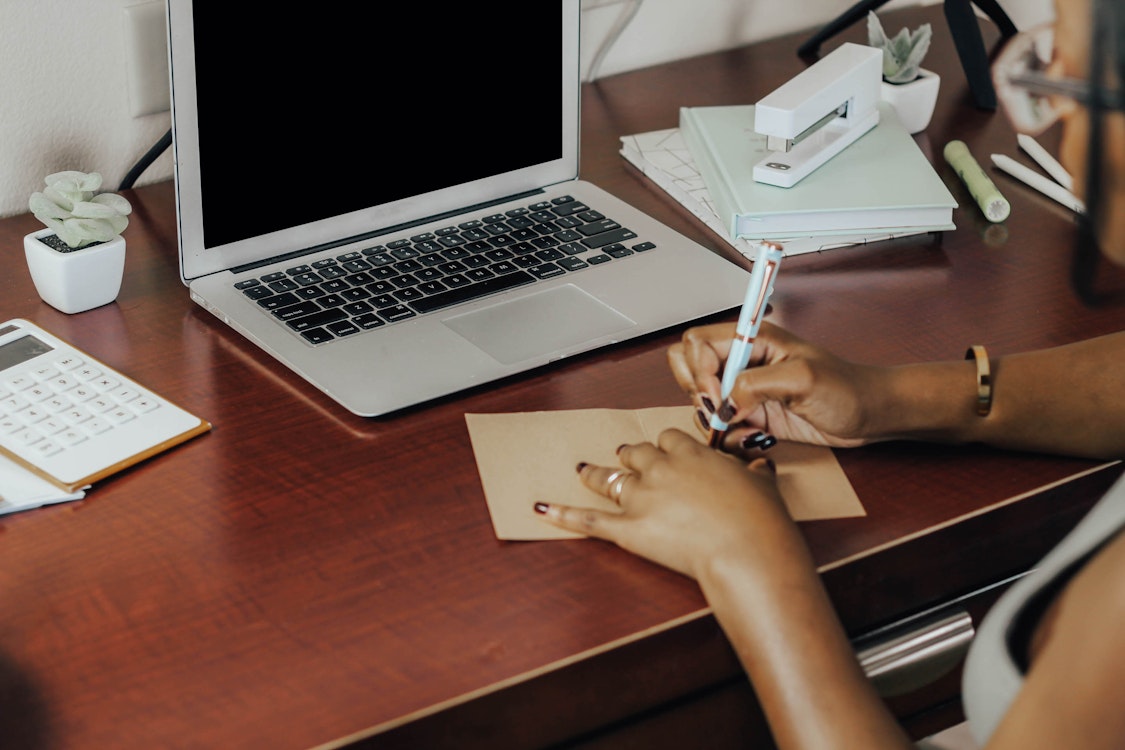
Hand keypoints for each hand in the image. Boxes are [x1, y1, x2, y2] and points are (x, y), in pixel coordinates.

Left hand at [534, 428, 794, 579]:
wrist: (747, 551)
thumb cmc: (759, 520)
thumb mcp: (763, 485)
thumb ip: (754, 473)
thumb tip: (761, 467)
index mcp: (691, 454)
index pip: (667, 438)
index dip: (664, 445)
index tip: (665, 449)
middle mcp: (661, 469)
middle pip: (636, 453)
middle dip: (630, 456)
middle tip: (625, 456)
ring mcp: (641, 498)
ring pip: (610, 478)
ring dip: (595, 473)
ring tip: (583, 469)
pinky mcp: (628, 529)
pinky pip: (588, 520)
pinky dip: (562, 513)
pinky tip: (541, 506)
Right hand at [667, 321, 885, 451]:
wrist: (869, 415)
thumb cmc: (847, 388)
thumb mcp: (802, 378)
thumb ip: (756, 384)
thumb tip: (724, 403)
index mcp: (752, 340)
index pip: (697, 342)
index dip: (698, 370)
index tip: (718, 395)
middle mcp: (743, 361)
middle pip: (688, 367)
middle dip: (697, 394)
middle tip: (721, 412)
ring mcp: (744, 389)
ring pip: (700, 401)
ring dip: (714, 420)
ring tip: (745, 428)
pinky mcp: (751, 415)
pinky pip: (720, 426)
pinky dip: (729, 437)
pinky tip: (755, 439)